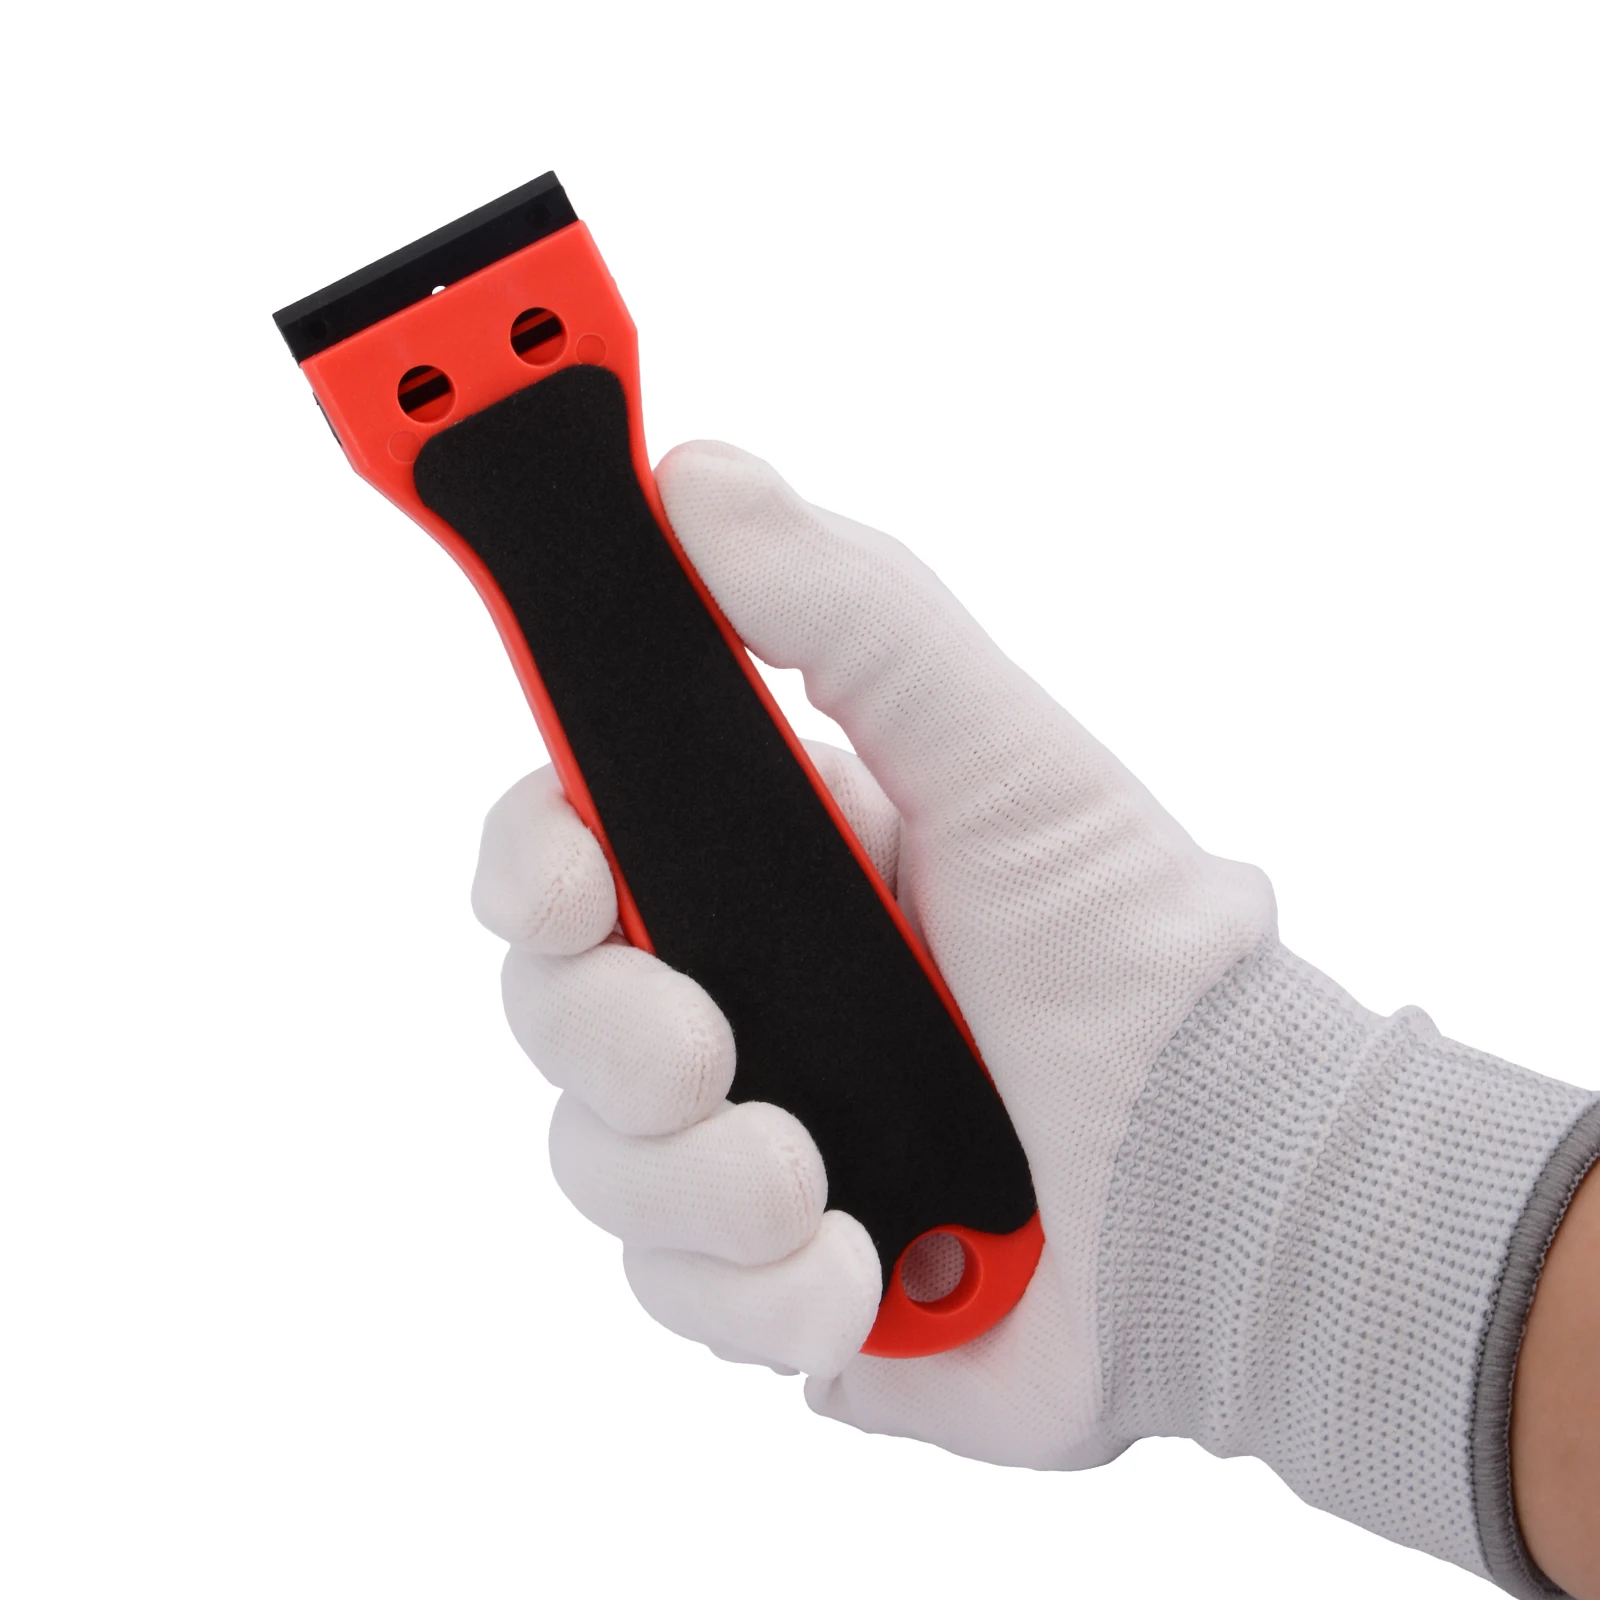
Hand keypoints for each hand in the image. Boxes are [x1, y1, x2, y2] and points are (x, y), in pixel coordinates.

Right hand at [472, 439, 1273, 1466]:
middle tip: (707, 1050)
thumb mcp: (1005, 758)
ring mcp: (746, 1144)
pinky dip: (759, 1297)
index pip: (571, 842)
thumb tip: (694, 478)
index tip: (556, 880)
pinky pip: (680, 1299)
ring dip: (691, 1180)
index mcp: (765, 869)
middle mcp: (740, 1000)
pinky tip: (861, 1277)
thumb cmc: (1130, 957)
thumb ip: (854, 616)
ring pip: (598, 1162)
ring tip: (815, 1186)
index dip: (527, 856)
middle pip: (556, 1008)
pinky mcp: (775, 1282)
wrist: (1231, 1193)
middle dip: (609, 1036)